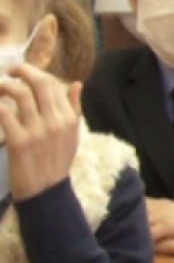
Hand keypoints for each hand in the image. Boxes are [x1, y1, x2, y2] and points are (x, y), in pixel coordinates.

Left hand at [0, 64, 81, 201]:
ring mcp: (37, 131)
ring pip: (20, 95)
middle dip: (22, 71)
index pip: (54, 84)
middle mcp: (55, 122)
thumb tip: (77, 84)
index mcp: (69, 119)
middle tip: (9, 71)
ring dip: (5, 86)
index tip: (23, 72)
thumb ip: (74, 108)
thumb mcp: (72, 135)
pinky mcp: (18, 141)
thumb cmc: (57, 161)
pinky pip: (4, 114)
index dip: (35, 73)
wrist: (46, 191)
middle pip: (40, 84)